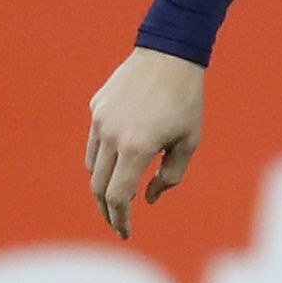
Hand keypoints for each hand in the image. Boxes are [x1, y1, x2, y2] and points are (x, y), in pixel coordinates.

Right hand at [87, 47, 203, 240]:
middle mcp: (112, 135)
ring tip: (119, 190)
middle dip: (107, 210)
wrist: (171, 50)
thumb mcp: (189, 140)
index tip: (126, 232)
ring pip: (92, 165)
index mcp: (136, 147)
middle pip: (98, 187)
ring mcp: (100, 119)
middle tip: (119, 220)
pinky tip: (118, 156)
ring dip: (103, 183)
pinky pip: (94, 140)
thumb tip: (146, 199)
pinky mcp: (97, 105)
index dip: (120, 220)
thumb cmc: (185, 98)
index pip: (118, 197)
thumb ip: (169, 176)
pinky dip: (101, 156)